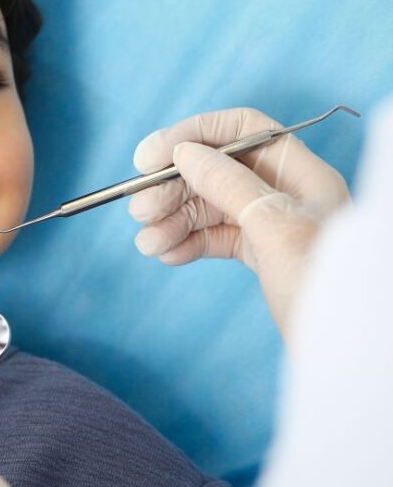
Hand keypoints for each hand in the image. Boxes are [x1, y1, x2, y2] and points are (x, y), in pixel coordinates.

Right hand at [128, 107, 350, 336]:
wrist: (345, 356)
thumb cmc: (323, 286)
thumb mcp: (273, 225)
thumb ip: (227, 183)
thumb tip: (184, 152)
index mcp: (300, 173)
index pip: (241, 130)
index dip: (192, 134)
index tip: (148, 157)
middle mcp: (284, 192)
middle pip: (215, 170)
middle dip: (173, 188)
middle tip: (140, 211)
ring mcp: (271, 223)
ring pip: (208, 207)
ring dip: (171, 220)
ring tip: (147, 243)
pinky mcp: (260, 254)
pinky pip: (213, 237)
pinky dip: (186, 243)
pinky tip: (166, 254)